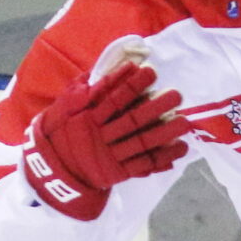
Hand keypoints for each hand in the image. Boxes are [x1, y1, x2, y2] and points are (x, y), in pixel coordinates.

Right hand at [22, 61, 189, 220]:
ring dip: (165, 132)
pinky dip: (164, 157)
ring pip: (141, 142)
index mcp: (87, 117)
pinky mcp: (118, 171)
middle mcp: (100, 136)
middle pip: (132, 120)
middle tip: (177, 95)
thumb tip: (104, 68)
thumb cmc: (61, 130)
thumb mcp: (64, 106)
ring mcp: (110, 155)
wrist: (54, 168)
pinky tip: (181, 148)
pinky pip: (144, 164)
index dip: (131, 85)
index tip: (150, 72)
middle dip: (155, 107)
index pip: (111, 98)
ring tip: (185, 122)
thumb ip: (83, 89)